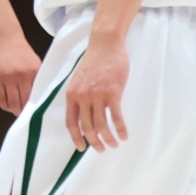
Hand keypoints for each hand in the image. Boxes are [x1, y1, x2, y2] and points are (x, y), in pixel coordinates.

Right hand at [0, 32, 41, 114]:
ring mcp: (7, 78)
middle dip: (24, 111)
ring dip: (14, 110)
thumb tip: (40, 98)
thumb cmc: (23, 52)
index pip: (35, 96)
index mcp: (34, 72)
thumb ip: (37, 79)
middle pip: (22, 102)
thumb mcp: (35, 63)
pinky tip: (8, 105)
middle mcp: (21, 76)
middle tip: (25, 115)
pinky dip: (4, 105)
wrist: (6, 39)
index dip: (35, 108)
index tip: (36, 113)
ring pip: (11, 102)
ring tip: (16, 110)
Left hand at [64, 31, 129, 149]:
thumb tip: (84, 116)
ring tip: (114, 144)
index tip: (82, 148)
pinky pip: (116, 117)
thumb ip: (79, 97)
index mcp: (72, 95)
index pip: (71, 123)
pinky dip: (121, 129)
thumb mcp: (79, 80)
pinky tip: (124, 136)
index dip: (76, 138)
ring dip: (108, 138)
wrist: (105, 45)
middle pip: (87, 127)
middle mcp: (82, 97)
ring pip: (102, 125)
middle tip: (102, 149)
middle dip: (95, 142)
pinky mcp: (112, 93)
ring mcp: (97, 95)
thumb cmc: (94, 62)